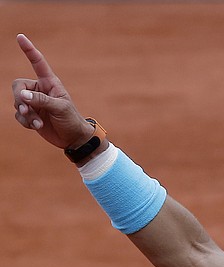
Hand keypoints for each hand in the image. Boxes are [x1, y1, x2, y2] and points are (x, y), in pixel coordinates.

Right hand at [11, 34, 94, 149]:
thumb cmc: (71, 120)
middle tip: (27, 110)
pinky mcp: (30, 115)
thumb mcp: (60, 108)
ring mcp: (34, 102)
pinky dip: (25, 122)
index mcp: (50, 83)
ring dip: (25, 114)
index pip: (37, 63)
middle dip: (19, 99)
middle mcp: (40, 90)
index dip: (29, 50)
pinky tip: (36, 127)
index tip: (20, 37)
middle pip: (18, 86)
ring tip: (37, 123)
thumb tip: (22, 94)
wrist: (73, 138)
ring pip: (17, 102)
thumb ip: (41, 100)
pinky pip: (18, 115)